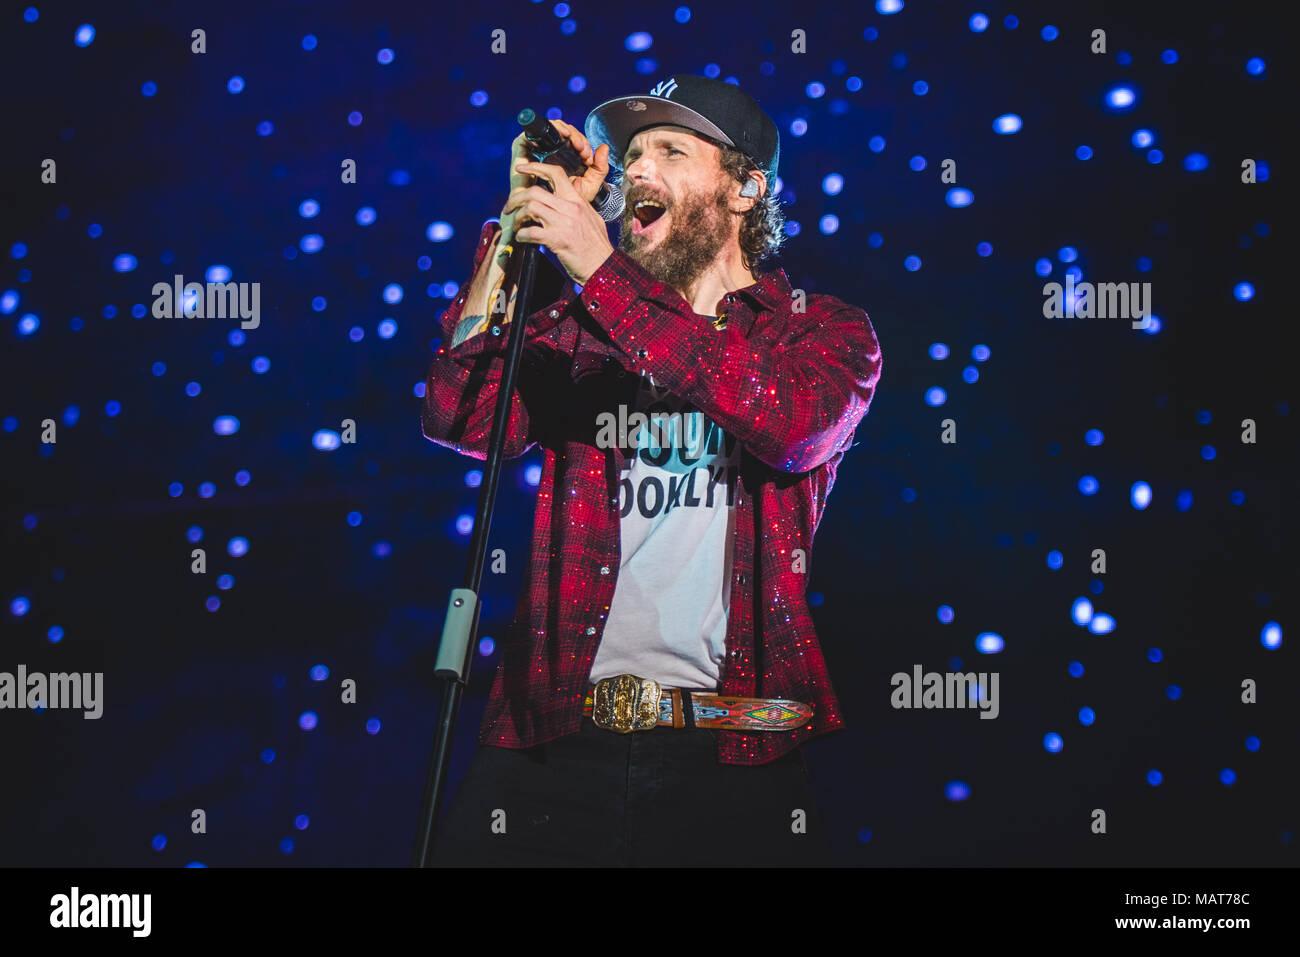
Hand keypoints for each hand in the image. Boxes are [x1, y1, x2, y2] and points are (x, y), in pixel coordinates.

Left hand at [505, 160, 613, 286]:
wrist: (603, 266)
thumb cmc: (597, 245)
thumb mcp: (593, 216)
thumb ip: (581, 199)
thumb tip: (575, 183)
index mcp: (577, 201)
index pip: (556, 173)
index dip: (535, 167)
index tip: (522, 168)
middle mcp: (569, 208)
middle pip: (535, 192)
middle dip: (516, 198)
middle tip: (510, 207)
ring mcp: (563, 223)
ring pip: (530, 207)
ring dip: (518, 216)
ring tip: (518, 225)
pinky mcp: (556, 240)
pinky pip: (531, 232)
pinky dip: (521, 235)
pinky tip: (522, 239)